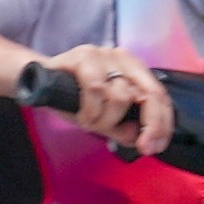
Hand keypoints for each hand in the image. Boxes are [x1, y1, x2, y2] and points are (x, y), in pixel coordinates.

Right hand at [41, 46, 171, 156]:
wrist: (39, 81)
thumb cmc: (74, 98)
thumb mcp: (103, 120)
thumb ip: (123, 129)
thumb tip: (139, 138)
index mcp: (135, 71)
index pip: (160, 96)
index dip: (163, 124)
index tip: (157, 147)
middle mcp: (124, 59)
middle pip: (151, 93)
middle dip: (151, 124)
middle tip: (142, 146)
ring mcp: (104, 55)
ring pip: (121, 95)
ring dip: (106, 120)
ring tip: (90, 122)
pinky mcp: (83, 56)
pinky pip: (96, 89)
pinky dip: (91, 110)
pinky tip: (82, 115)